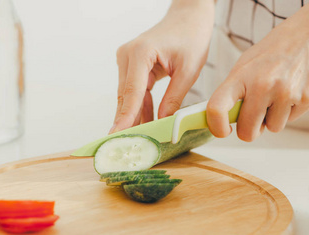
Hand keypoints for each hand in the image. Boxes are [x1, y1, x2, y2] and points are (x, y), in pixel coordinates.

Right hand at [110, 0, 214, 133]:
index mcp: (141, 52)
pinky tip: (146, 123)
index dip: (125, 116)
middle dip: (127, 121)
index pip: (132, 92)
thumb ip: (174, 98)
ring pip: (128, 96)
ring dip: (134, 116)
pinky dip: (141, 107)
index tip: (117, 134)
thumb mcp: (188, 70)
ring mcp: (127, 60)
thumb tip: (162, 122)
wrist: (189, 16)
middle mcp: (127, 55)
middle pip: (126, 96)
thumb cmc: (191, 36)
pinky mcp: (132, 65)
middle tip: (126, 144)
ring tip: (138, 138)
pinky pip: (135, 91)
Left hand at [207, 0, 308, 140]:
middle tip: (253, 117)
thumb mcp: (245, 65)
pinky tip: (291, 91)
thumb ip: (232, 93)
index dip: (216, 127)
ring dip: (272, 118)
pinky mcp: (307, 98)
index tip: (222, 131)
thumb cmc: (273, 51)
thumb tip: (221, 120)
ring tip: (277, 94)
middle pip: (247, 131)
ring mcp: (286, 93)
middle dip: (249, 130)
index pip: (217, 108)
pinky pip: (290, 121)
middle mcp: (262, 85)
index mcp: (241, 75)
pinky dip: (289, 111)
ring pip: (272, 128)